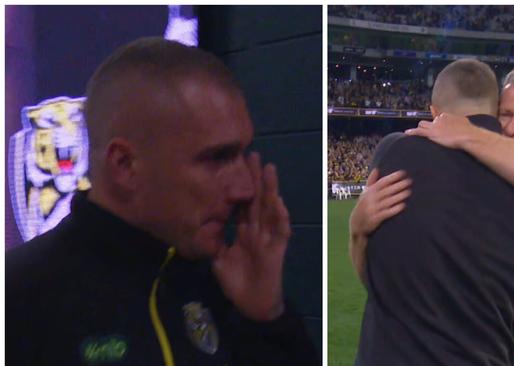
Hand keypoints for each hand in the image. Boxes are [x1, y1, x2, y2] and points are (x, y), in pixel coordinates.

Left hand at [212, 152, 290, 320]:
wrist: (252, 305)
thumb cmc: (237, 282)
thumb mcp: (218, 258)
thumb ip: (214, 241)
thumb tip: (201, 225)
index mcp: (244, 230)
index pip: (242, 203)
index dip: (240, 185)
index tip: (237, 164)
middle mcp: (257, 230)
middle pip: (257, 199)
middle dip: (256, 177)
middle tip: (253, 154)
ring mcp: (268, 237)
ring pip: (270, 209)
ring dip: (271, 189)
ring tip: (269, 168)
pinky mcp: (277, 249)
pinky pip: (280, 231)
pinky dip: (280, 217)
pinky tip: (278, 202)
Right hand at [349, 169, 411, 236]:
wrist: (356, 224)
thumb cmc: (363, 206)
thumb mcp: (365, 193)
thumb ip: (371, 181)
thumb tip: (376, 169)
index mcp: (369, 192)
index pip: (382, 182)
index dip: (392, 177)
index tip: (402, 173)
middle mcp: (370, 199)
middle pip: (386, 191)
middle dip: (398, 186)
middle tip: (409, 181)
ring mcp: (373, 209)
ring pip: (388, 201)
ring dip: (398, 196)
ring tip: (408, 192)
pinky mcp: (375, 219)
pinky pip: (386, 213)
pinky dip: (394, 209)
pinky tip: (403, 205)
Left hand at [404, 113, 477, 148]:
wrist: (467, 136)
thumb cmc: (469, 131)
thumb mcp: (464, 122)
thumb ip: (458, 121)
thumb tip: (460, 121)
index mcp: (446, 116)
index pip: (437, 116)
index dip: (435, 121)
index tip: (432, 121)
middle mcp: (439, 119)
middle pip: (428, 121)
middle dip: (427, 126)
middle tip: (429, 132)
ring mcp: (434, 126)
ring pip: (422, 124)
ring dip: (420, 129)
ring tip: (417, 133)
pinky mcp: (431, 133)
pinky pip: (418, 132)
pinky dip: (412, 132)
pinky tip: (407, 133)